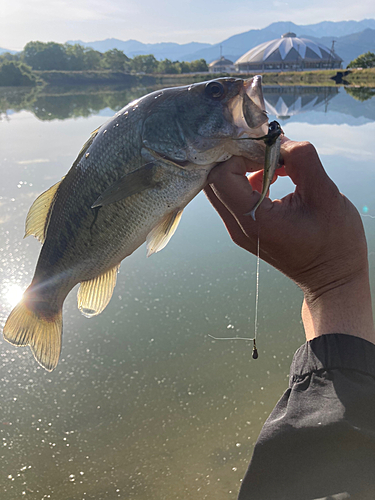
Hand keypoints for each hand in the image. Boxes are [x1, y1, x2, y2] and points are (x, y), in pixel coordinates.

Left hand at [205, 140, 374, 343]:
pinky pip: (233, 195)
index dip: (241, 153)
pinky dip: (248, 178)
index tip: (268, 149)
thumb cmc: (335, 243)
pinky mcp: (245, 227)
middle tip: (268, 150)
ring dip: (243, 166)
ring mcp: (239, 229)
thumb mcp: (326, 195)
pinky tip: (274, 175)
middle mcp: (238, 226)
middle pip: (214, 179)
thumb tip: (280, 138)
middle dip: (237, 156)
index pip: (222, 175)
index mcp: (255, 221)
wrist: (332, 279)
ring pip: (221, 186)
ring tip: (276, 162)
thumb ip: (302, 160)